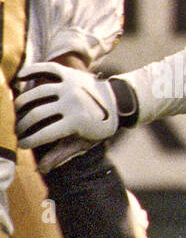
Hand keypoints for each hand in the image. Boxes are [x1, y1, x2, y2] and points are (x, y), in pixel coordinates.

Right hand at [14, 63, 135, 148]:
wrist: (119, 102)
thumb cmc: (99, 126)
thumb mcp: (85, 142)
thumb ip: (62, 154)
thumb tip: (40, 168)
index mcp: (77, 122)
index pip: (44, 134)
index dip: (28, 141)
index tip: (21, 144)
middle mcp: (72, 102)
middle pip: (36, 114)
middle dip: (22, 125)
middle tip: (16, 130)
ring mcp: (70, 86)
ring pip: (36, 93)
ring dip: (21, 104)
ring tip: (16, 113)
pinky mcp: (69, 73)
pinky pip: (46, 69)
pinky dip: (31, 71)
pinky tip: (20, 78)